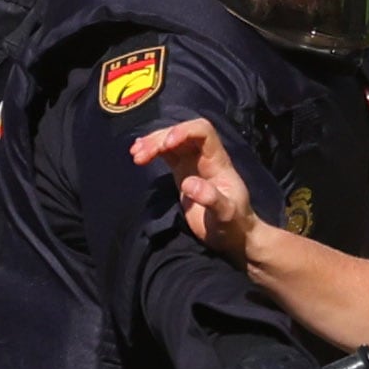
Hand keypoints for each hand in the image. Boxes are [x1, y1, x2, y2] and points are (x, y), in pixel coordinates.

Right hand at [136, 114, 257, 256]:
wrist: (233, 236)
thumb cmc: (233, 224)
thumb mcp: (226, 214)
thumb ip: (211, 198)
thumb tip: (188, 184)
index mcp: (218, 162)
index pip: (203, 131)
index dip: (184, 131)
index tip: (166, 144)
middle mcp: (205, 157)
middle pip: (182, 133)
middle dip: (160, 138)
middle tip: (140, 154)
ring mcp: (193, 164)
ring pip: (171, 141)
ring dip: (152, 143)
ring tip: (135, 155)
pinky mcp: (182, 173)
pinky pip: (166, 154)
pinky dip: (152, 151)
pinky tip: (137, 153)